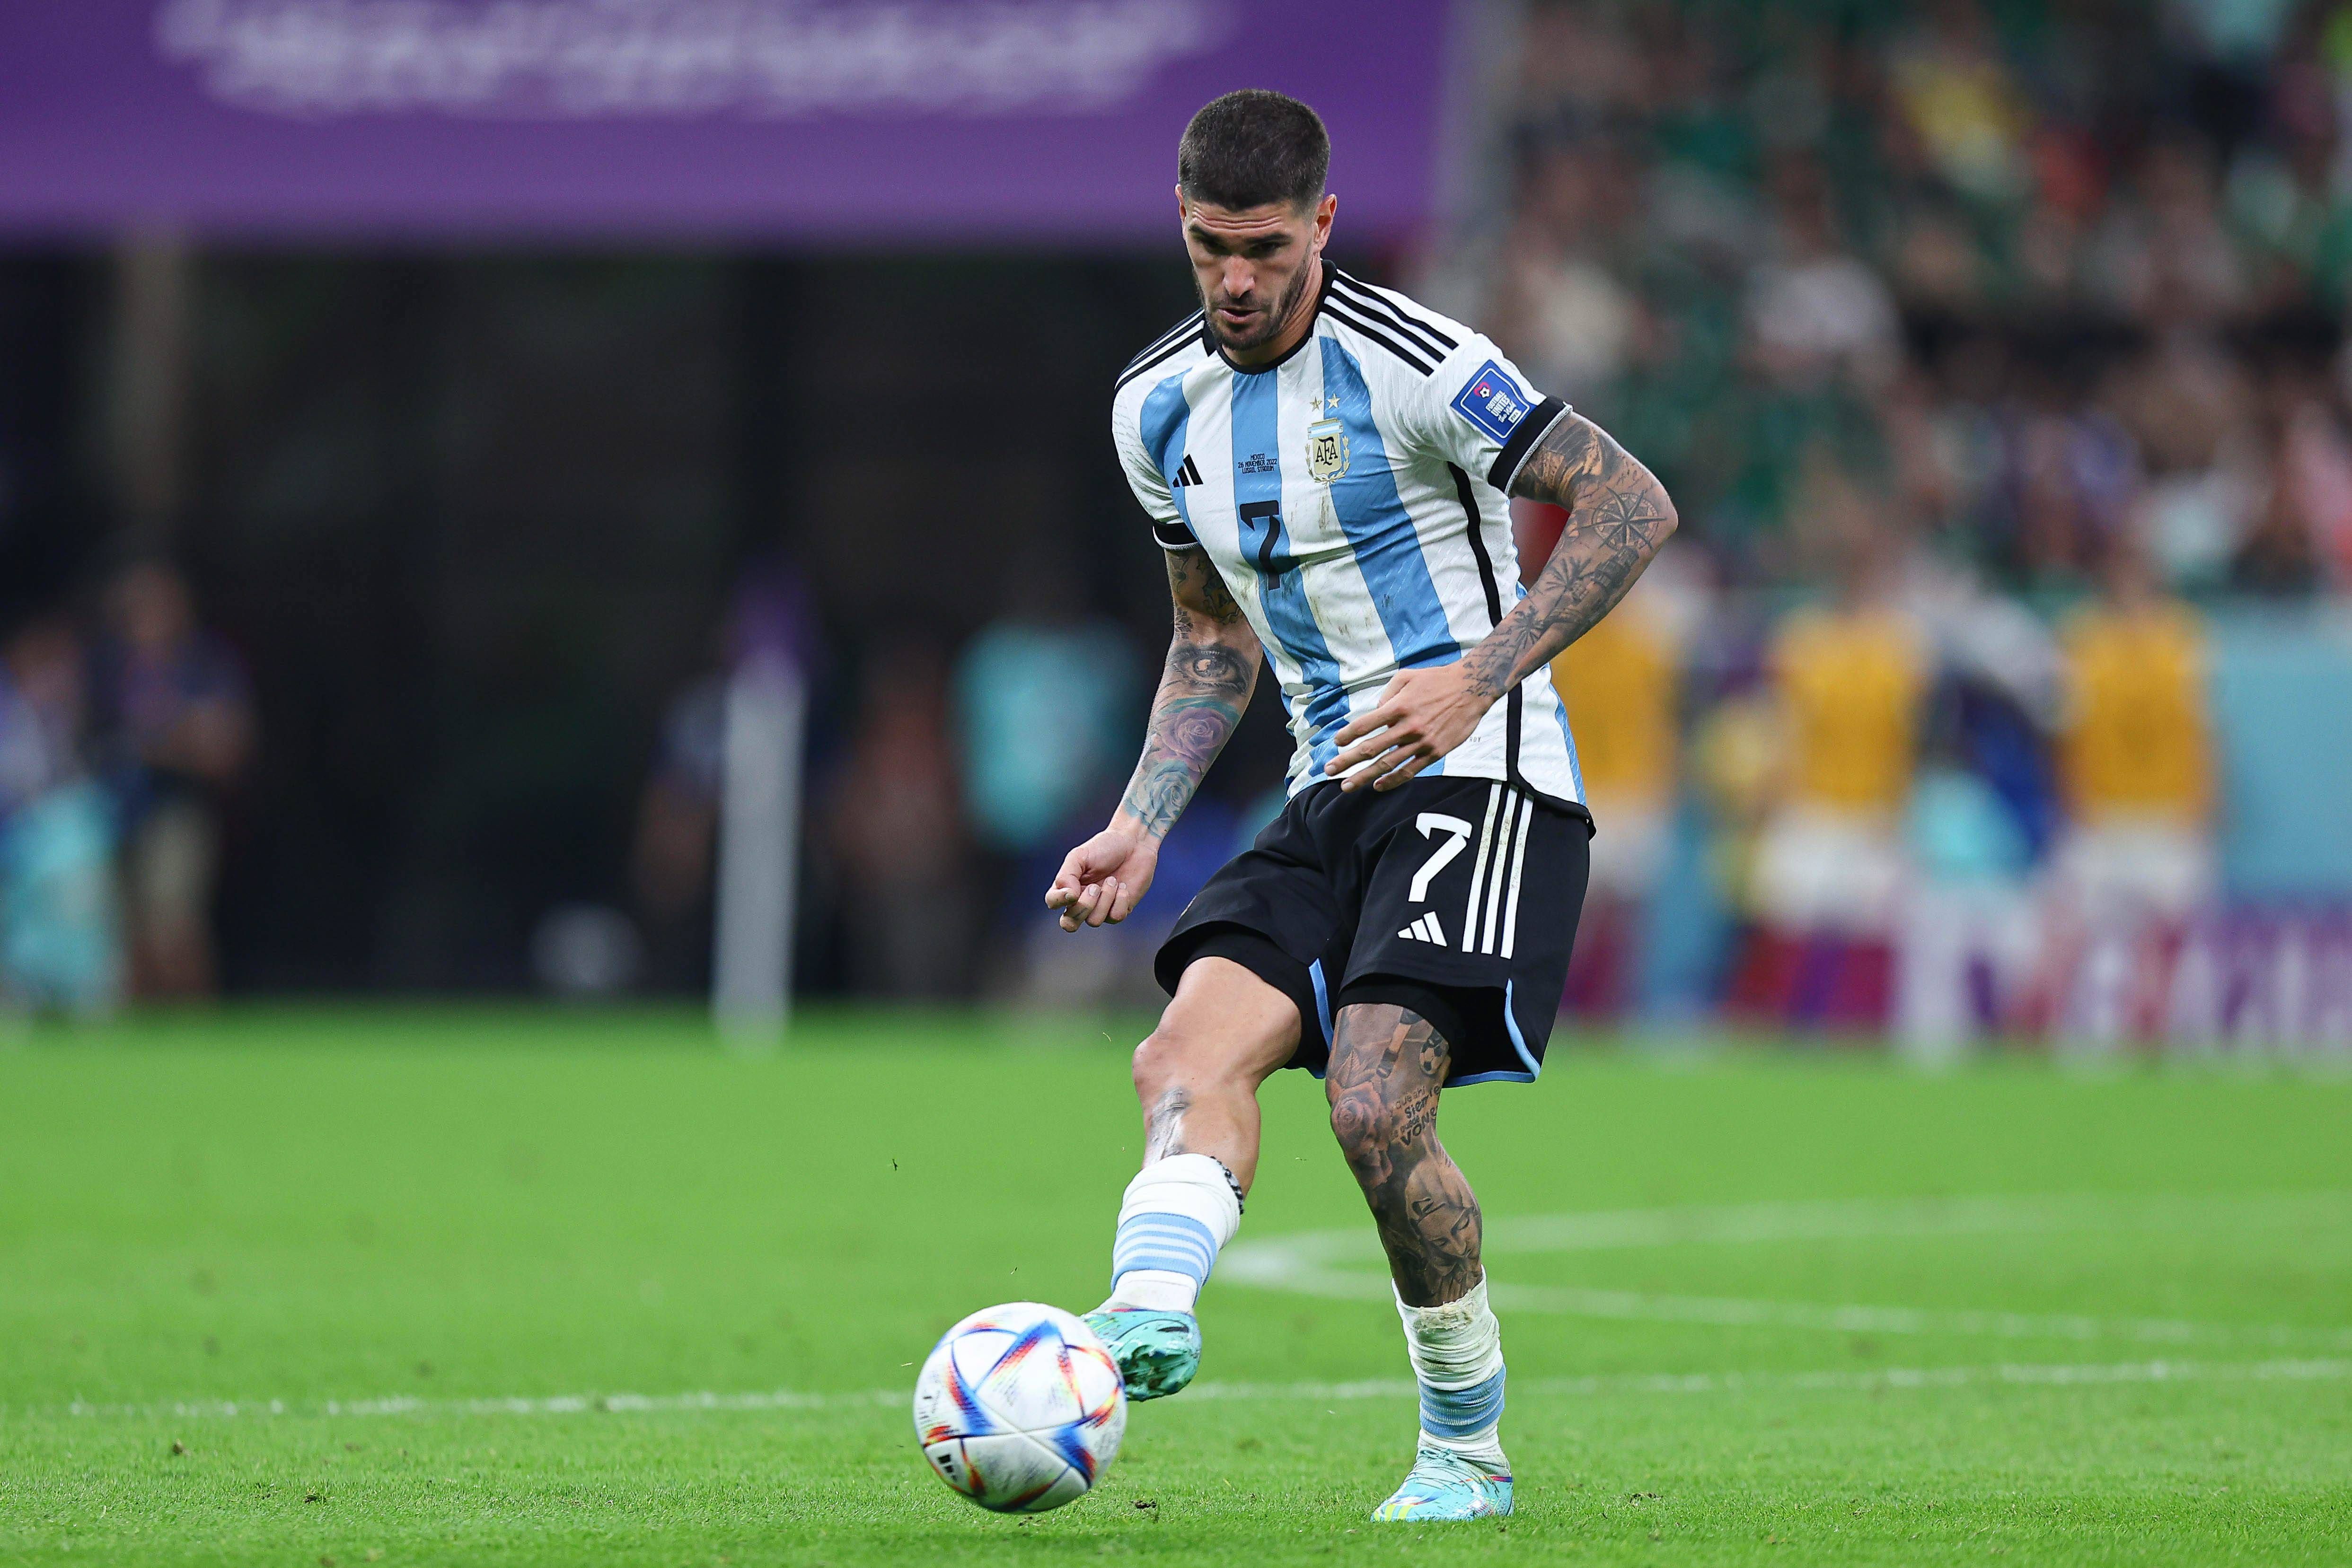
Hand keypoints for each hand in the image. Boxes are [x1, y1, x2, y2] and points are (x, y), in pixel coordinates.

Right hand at [1044, 825, 1159, 931]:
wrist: (1134, 844)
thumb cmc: (1104, 848)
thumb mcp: (1079, 856)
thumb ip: (1066, 876)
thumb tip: (1069, 896)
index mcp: (1067, 886)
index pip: (1052, 902)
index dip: (1059, 900)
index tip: (1073, 891)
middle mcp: (1081, 901)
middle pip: (1069, 923)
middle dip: (1083, 908)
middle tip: (1095, 887)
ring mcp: (1100, 908)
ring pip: (1094, 921)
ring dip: (1105, 898)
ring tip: (1113, 880)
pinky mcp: (1119, 910)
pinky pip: (1115, 917)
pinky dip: (1120, 901)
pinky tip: (1124, 886)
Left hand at [1324, 664, 1494, 791]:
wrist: (1472, 689)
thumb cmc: (1436, 680)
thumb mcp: (1406, 677)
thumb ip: (1387, 695)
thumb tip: (1375, 713)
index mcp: (1398, 706)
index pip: (1364, 725)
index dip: (1347, 735)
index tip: (1336, 743)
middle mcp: (1407, 726)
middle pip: (1370, 748)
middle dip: (1346, 761)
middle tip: (1329, 770)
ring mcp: (1421, 742)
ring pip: (1387, 764)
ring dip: (1364, 777)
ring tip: (1347, 785)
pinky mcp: (1434, 752)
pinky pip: (1409, 771)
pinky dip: (1392, 780)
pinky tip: (1377, 785)